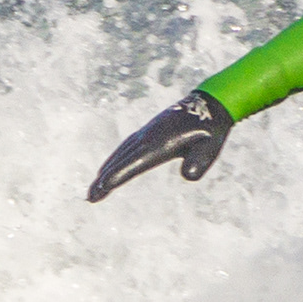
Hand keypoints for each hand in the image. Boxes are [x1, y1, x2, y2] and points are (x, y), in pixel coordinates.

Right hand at [87, 90, 232, 201]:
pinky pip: (126, 146)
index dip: (119, 175)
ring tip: (95, 187)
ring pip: (121, 153)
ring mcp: (146, 132)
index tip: (103, 186)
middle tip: (90, 197)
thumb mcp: (211, 147)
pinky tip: (109, 166)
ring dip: (107, 169)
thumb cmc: (212, 130)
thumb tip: (188, 176)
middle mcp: (149, 137)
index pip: (136, 162)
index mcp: (162, 143)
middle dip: (105, 179)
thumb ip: (200, 161)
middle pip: (123, 160)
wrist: (210, 104)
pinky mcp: (148, 131)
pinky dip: (115, 157)